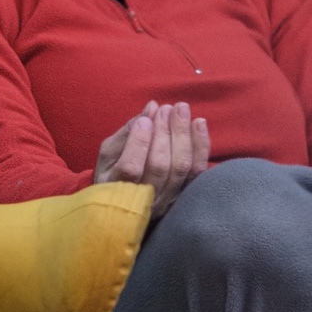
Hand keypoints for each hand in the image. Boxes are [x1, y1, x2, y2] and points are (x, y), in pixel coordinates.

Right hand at [93, 100, 209, 217]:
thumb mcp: (110, 154)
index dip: (139, 142)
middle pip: (160, 166)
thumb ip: (128, 131)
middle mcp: (143, 200)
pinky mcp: (185, 195)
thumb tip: (151, 107)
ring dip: (183, 134)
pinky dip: (201, 145)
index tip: (145, 119)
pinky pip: (198, 171)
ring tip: (181, 109)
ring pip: (181, 167)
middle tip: (166, 109)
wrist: (128, 204)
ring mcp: (167, 200)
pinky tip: (199, 123)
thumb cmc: (114, 173)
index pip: (130, 168)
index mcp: (116, 189)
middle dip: (164, 132)